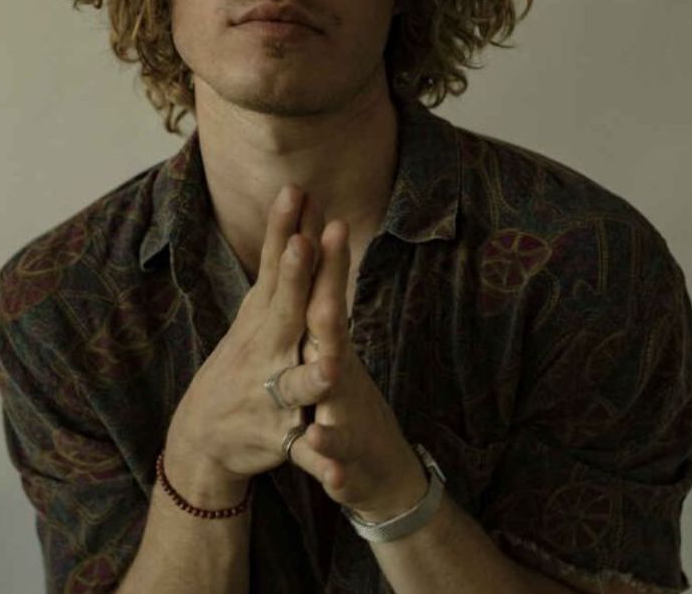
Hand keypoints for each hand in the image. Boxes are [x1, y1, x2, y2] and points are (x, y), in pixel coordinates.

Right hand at [164, 185, 333, 506]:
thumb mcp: (259, 304)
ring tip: (331, 367)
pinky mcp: (281, 438)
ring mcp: (270, 395)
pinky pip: (306, 451)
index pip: (275, 267)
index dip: (284, 231)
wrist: (203, 435)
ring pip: (295, 385)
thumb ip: (282, 252)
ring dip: (311, 377)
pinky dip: (321, 459)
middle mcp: (266, 351)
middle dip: (293, 279)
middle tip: (303, 243)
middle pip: (283, 312)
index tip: (295, 193)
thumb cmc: (245, 356)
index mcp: (266, 318)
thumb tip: (298, 193)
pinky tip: (336, 465)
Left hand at [290, 219, 428, 520]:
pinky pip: (338, 466)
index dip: (325, 260)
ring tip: (327, 370)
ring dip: (330, 388)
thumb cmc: (344, 398)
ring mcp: (348, 419)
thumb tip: (312, 243)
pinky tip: (330, 473)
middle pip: (333, 337)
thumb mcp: (331, 347)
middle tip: (320, 274)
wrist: (380, 470)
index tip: (324, 219)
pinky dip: (333, 466)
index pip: (325, 297)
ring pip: (337, 402)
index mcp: (330, 347)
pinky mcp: (347, 464)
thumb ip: (322, 299)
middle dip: (328, 308)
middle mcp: (342, 377)